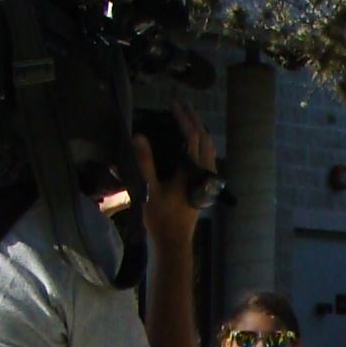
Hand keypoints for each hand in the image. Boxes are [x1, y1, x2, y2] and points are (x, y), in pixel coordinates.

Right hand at [136, 102, 214, 241]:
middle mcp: (204, 173)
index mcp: (194, 171)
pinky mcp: (201, 186)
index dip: (184, 118)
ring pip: (207, 148)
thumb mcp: (150, 189)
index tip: (173, 103)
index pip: (193, 137)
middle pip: (204, 139)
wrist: (173, 243)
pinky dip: (198, 143)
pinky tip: (187, 141)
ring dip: (198, 130)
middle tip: (181, 103)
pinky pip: (204, 157)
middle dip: (194, 119)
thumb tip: (138, 136)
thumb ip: (145, 162)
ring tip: (186, 117)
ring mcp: (205, 180)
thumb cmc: (162, 218)